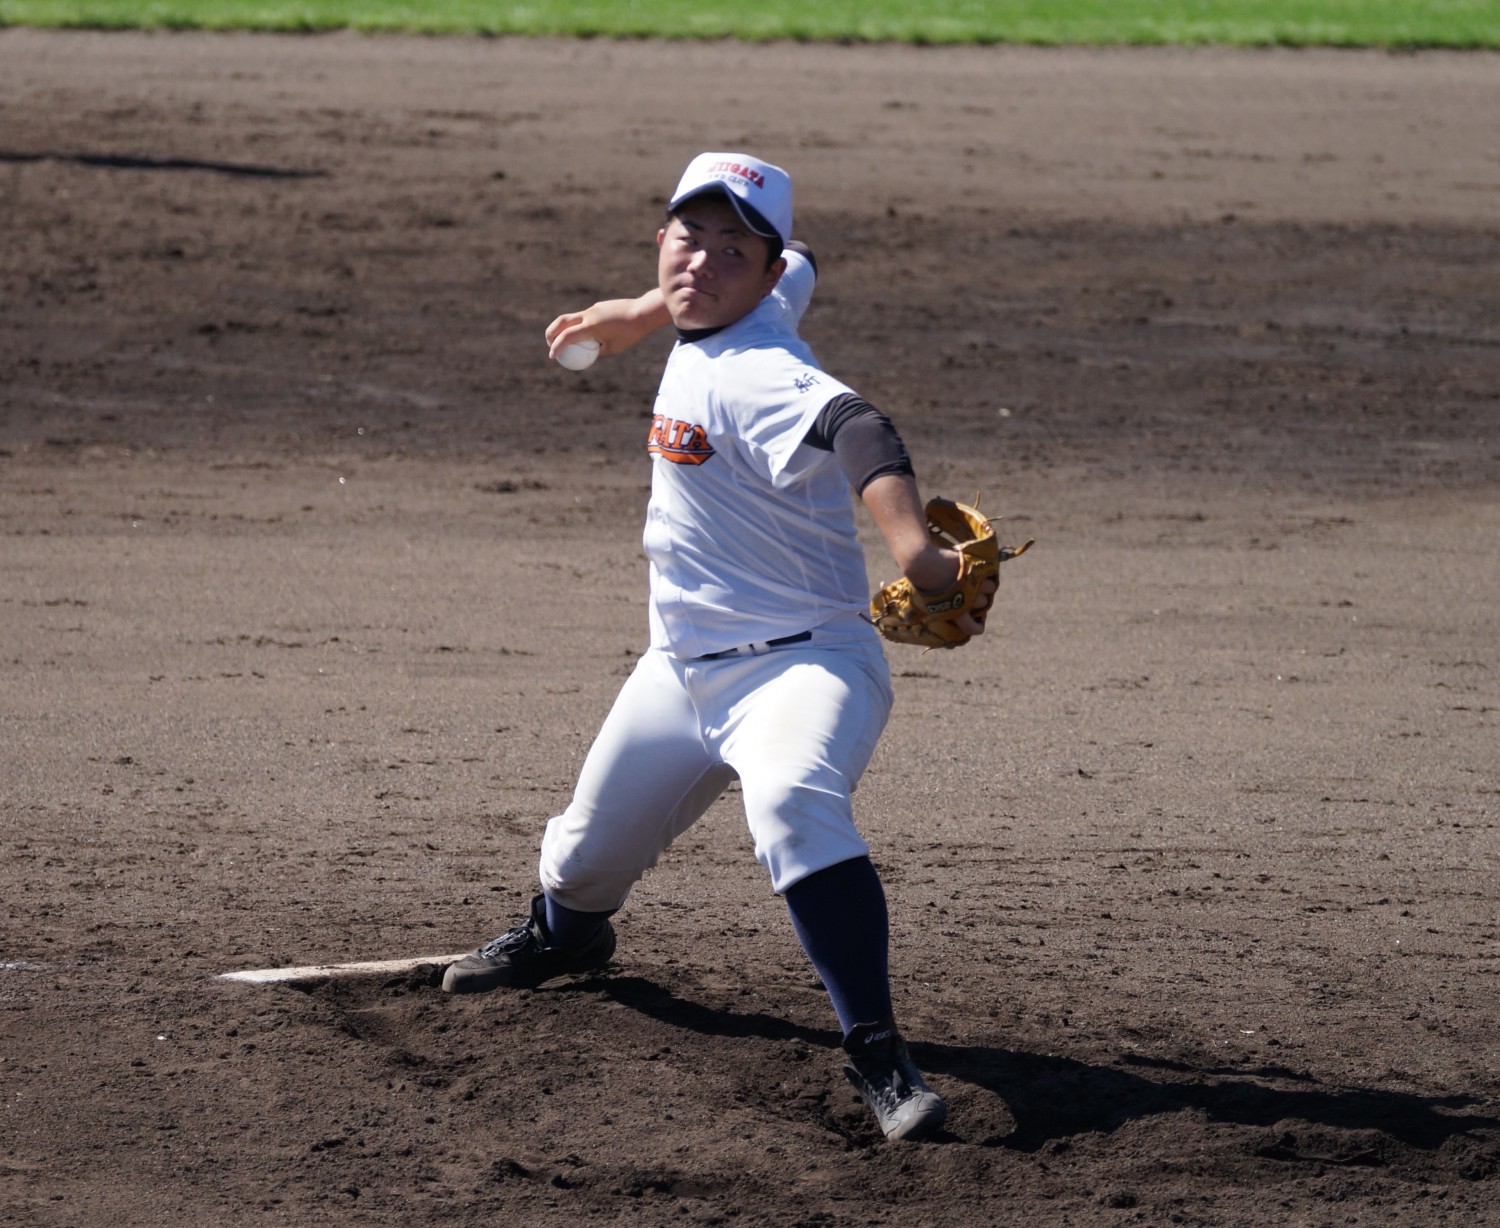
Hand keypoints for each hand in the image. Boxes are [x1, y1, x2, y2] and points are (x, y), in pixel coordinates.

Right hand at [545, 292, 670, 361]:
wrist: (642, 313)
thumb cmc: (630, 334)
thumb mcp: (613, 348)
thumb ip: (598, 351)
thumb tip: (588, 356)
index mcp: (590, 327)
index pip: (566, 337)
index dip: (556, 347)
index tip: (552, 356)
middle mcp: (588, 315)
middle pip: (561, 321)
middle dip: (551, 332)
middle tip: (550, 343)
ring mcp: (593, 309)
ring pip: (572, 317)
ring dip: (564, 327)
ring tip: (564, 339)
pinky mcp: (598, 306)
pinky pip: (584, 316)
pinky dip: (579, 325)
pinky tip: (587, 333)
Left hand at [906, 546, 995, 637]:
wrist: (923, 564)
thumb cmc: (921, 583)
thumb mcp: (923, 603)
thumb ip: (930, 611)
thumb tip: (919, 618)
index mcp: (956, 613)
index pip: (972, 627)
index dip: (977, 627)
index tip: (978, 626)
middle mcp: (968, 601)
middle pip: (983, 603)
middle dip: (979, 598)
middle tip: (969, 590)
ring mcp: (974, 586)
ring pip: (989, 588)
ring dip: (985, 583)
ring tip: (975, 577)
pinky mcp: (977, 571)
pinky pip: (989, 574)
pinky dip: (987, 572)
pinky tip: (980, 569)